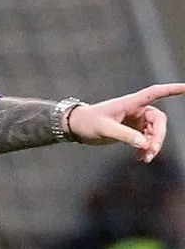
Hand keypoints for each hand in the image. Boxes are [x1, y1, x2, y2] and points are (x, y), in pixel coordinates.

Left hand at [68, 83, 184, 161]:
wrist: (76, 126)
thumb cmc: (88, 122)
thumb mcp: (104, 129)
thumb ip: (124, 135)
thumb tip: (144, 143)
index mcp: (130, 103)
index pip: (155, 93)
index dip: (171, 90)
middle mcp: (136, 109)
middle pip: (158, 121)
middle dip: (158, 137)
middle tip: (151, 151)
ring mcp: (135, 119)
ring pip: (154, 131)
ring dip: (153, 145)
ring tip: (145, 158)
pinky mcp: (132, 129)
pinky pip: (146, 138)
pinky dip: (146, 148)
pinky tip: (141, 158)